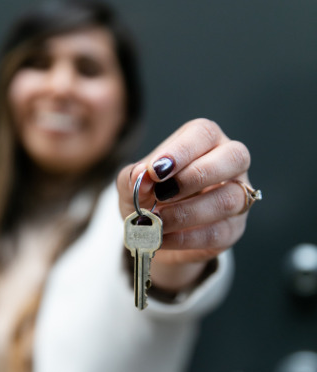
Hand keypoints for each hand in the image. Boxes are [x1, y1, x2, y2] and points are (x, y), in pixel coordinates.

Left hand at [117, 119, 251, 290]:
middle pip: (234, 157)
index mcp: (205, 141)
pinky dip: (185, 238)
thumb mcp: (132, 184)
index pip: (204, 133)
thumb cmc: (148, 197)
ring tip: (156, 220)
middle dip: (195, 176)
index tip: (155, 170)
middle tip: (161, 194)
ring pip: (228, 199)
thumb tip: (142, 175)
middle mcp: (229, 164)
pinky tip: (161, 238)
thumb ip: (134, 176)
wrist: (153, 233)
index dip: (181, 150)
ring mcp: (237, 197)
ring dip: (187, 213)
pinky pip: (218, 232)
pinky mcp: (233, 229)